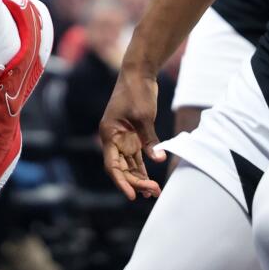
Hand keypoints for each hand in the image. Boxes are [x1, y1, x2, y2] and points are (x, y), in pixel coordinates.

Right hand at [99, 66, 163, 201]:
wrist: (139, 73)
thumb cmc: (137, 92)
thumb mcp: (144, 117)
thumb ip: (150, 140)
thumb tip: (159, 160)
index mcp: (109, 134)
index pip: (112, 165)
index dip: (121, 182)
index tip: (132, 196)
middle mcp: (113, 138)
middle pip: (121, 169)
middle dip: (135, 182)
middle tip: (154, 191)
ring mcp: (123, 138)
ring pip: (129, 166)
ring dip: (140, 179)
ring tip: (155, 191)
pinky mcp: (133, 136)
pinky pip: (136, 158)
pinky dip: (143, 169)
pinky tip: (151, 181)